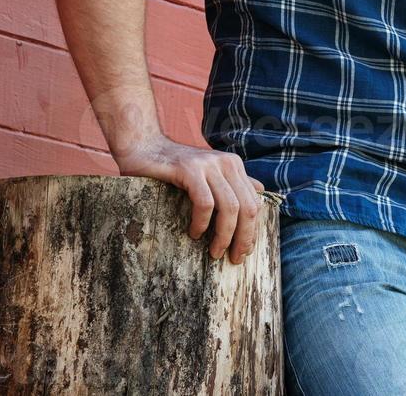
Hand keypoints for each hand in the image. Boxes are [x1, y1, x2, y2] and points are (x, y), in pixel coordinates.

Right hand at [115, 134, 265, 264]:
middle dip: (243, 237)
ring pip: (230, 207)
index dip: (252, 230)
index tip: (244, 251)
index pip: (254, 202)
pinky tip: (195, 233)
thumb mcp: (209, 173)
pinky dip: (203, 222)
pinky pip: (205, 202)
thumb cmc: (175, 166)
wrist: (144, 146)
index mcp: (234, 165)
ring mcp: (208, 165)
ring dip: (224, 235)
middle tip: (234, 258)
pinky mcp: (189, 169)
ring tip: (215, 252)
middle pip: (247, 207)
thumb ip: (233, 181)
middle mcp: (226, 162)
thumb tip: (261, 191)